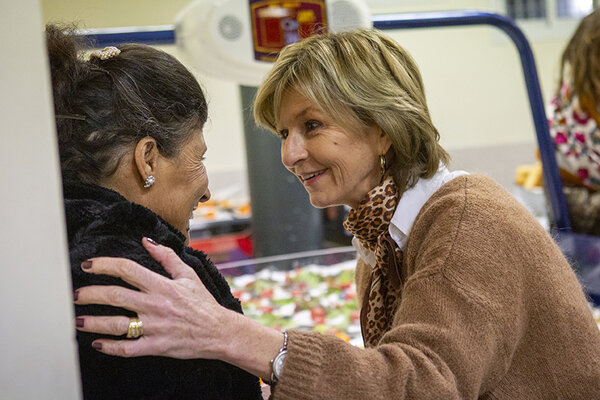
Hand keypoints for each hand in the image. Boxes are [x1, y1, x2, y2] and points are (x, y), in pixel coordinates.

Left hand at [74, 238, 237, 359]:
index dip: (104, 265)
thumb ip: (166, 257)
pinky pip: (128, 348)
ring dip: (93, 322)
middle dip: (90, 294)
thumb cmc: (203, 303)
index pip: (127, 269)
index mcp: (162, 285)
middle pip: (115, 295)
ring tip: (78, 320)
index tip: (88, 265)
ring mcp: (155, 326)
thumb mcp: (188, 275)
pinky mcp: (156, 346)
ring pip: (117, 324)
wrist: (219, 331)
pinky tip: (98, 344)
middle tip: (74, 295)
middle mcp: (155, 305)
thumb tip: (146, 241)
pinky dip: (110, 347)